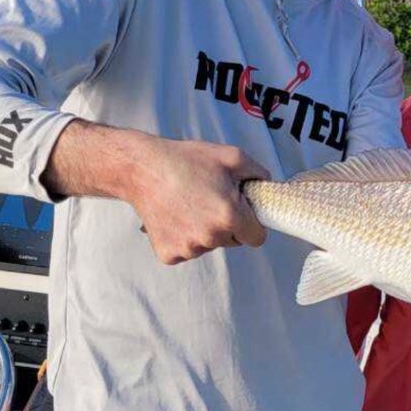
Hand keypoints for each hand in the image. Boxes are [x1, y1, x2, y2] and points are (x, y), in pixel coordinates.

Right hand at [125, 134, 269, 263]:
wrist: (143, 169)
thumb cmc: (186, 161)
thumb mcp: (231, 156)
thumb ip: (258, 173)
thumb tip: (267, 186)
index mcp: (229, 216)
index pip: (257, 238)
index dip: (253, 224)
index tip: (244, 213)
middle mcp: (210, 238)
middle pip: (234, 241)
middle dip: (229, 224)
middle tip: (213, 200)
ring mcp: (188, 249)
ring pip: (210, 245)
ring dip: (206, 230)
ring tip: (191, 204)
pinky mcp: (168, 254)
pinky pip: (188, 250)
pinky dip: (185, 236)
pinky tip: (177, 215)